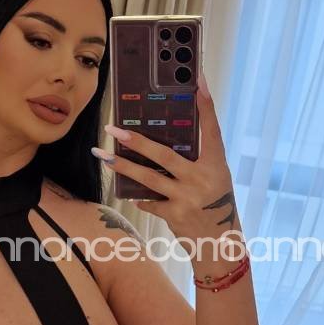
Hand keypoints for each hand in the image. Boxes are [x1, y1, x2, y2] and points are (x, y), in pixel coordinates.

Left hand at [96, 68, 240, 243]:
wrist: (220, 244)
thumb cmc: (215, 204)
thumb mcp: (215, 178)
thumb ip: (196, 160)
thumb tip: (163, 139)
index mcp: (217, 164)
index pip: (211, 129)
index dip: (205, 104)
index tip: (197, 81)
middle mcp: (202, 178)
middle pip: (164, 155)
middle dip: (136, 141)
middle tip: (113, 130)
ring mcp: (187, 198)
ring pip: (148, 178)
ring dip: (123, 167)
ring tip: (103, 156)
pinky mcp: (175, 216)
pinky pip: (149, 201)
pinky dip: (140, 197)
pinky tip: (129, 193)